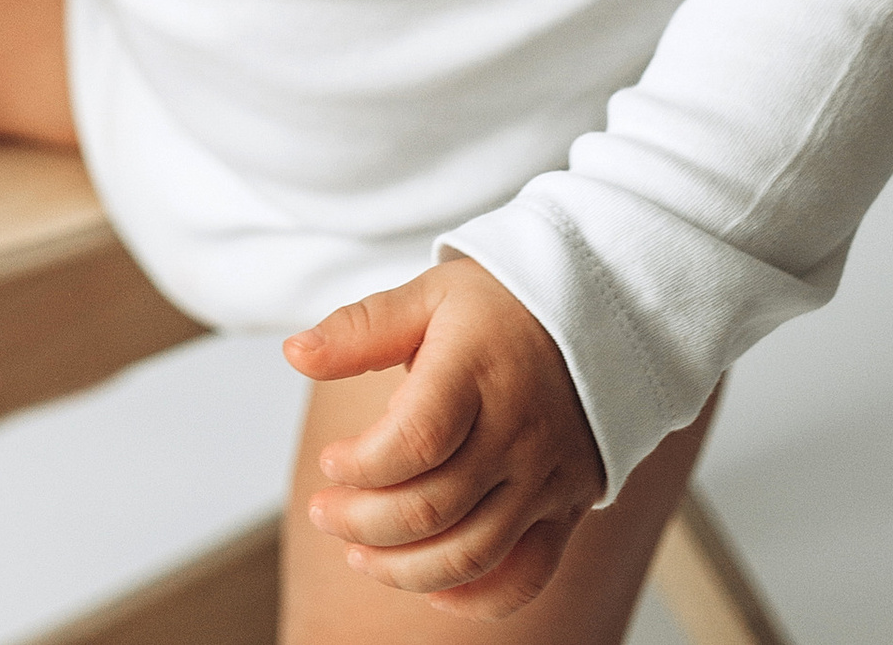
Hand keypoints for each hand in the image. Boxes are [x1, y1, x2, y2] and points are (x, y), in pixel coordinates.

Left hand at [286, 260, 604, 617]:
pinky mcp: (565, 509)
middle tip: (325, 511)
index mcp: (477, 373)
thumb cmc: (501, 305)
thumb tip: (294, 353)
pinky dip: (474, 597)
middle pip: (432, 508)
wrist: (598, 316)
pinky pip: (524, 576)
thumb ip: (361, 329)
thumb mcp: (428, 295)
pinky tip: (431, 588)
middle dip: (362, 522)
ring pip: (470, 554)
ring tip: (358, 551)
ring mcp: (544, 479)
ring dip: (402, 568)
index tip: (330, 461)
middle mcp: (516, 434)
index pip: (413, 442)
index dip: (359, 466)